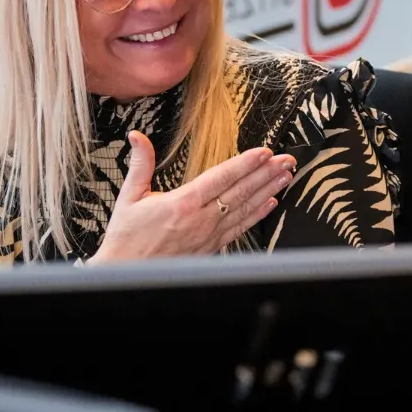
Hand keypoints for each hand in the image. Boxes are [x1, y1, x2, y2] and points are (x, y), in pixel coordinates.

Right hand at [88, 132, 295, 264]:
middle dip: (266, 174)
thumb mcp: (129, 197)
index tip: (264, 153)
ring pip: (245, 209)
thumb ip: (141, 164)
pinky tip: (271, 204)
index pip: (222, 178)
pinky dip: (257, 215)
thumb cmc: (126, 240)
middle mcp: (201, 220)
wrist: (125, 274)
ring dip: (268, 191)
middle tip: (286, 160)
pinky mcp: (211, 248)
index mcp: (183, 204)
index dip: (246, 164)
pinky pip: (240, 229)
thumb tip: (138, 137)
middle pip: (240, 192)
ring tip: (285, 176)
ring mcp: (209, 235)